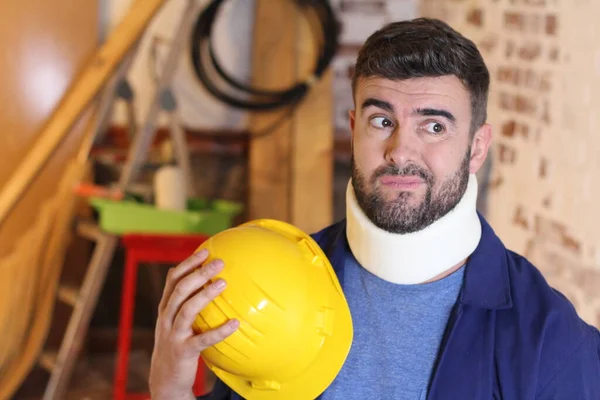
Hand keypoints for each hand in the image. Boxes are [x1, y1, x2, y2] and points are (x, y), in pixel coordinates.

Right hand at [149, 249, 238, 399]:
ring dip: (205, 295)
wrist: (164, 379)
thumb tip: (193, 273)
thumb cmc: (175, 342)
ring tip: (224, 284)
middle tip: (219, 262)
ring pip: (187, 311)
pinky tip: (235, 323)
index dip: (188, 264)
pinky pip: (202, 340)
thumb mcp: (175, 320)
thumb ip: (183, 300)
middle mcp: (167, 319)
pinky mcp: (183, 352)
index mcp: (166, 308)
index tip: (205, 251)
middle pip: (180, 291)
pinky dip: (219, 331)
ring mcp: (173, 335)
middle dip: (198, 274)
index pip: (173, 280)